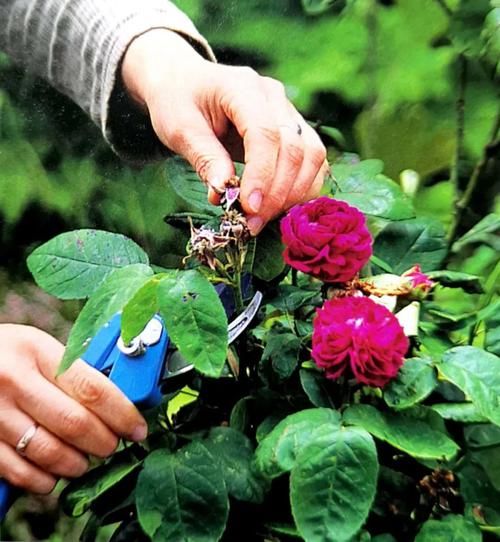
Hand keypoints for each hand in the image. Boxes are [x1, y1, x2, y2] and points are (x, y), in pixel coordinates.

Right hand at [0, 324, 146, 493]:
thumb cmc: (3, 354)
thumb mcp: (36, 347)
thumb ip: (71, 371)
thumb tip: (116, 401)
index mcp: (36, 350)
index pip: (93, 388)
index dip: (123, 414)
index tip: (138, 429)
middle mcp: (14, 380)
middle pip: (75, 424)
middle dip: (104, 442)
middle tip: (112, 446)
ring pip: (49, 452)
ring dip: (76, 464)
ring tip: (83, 461)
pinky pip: (19, 471)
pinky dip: (43, 479)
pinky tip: (52, 474)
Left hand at [122, 29, 327, 233]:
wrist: (184, 82)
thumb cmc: (178, 101)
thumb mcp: (179, 129)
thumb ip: (205, 158)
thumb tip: (222, 194)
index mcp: (243, 87)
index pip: (265, 134)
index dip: (261, 175)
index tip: (248, 208)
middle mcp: (273, 96)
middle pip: (294, 148)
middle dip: (277, 193)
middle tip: (253, 224)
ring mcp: (288, 111)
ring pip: (312, 155)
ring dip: (294, 194)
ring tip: (263, 219)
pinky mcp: (294, 129)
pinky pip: (312, 161)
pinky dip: (302, 188)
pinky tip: (279, 208)